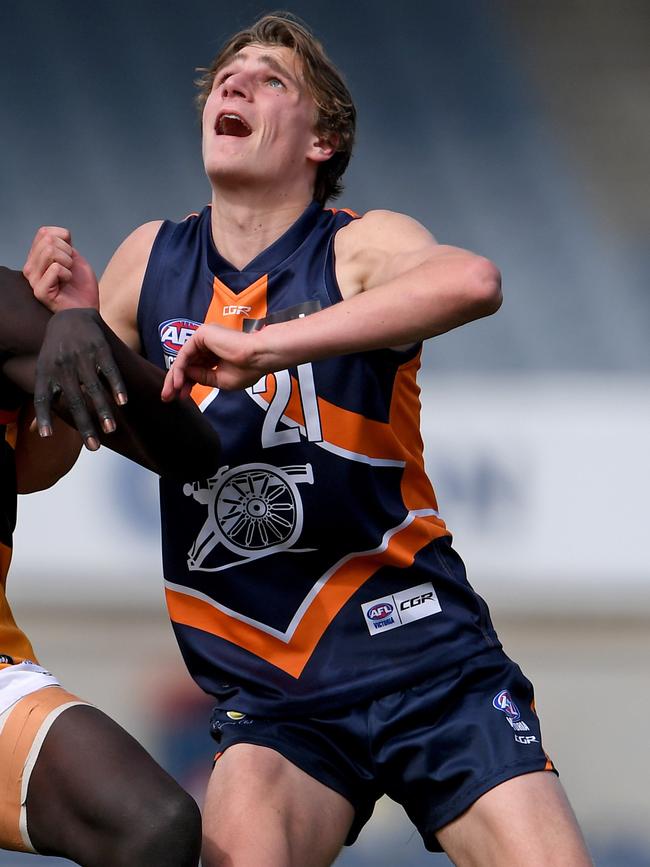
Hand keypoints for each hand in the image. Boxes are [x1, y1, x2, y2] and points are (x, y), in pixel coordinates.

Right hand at [23, 227, 99, 311]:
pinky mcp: (40, 291)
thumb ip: (61, 243)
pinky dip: (68, 274)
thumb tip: (53, 234)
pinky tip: (66, 284)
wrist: (88, 308)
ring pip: (50, 251)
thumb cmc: (81, 286)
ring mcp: (33, 279)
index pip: (44, 232)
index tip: (70, 256)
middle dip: (67, 252)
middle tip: (70, 269)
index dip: (64, 240)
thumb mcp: (73, 257)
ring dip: (68, 263)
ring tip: (68, 276)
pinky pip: (55, 268)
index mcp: (36, 258)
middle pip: (48, 241)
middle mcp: (30, 267)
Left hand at [34, 309, 126, 449]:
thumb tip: (36, 432)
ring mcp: (81, 356)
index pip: (41, 398)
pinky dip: (116, 385)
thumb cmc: (57, 352)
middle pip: (73, 400)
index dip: (43, 417)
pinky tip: (123, 402)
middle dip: (84, 424)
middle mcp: (62, 365)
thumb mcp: (45, 372)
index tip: (47, 436)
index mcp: (46, 373)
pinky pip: (109, 369)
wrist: (70, 317)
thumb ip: (45, 401)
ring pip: (93, 387)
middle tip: (93, 447)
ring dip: (103, 410)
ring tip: (111, 429)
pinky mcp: (99, 347)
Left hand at [161, 324, 261, 400]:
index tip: (181, 397)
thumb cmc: (248, 368)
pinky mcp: (202, 334)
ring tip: (171, 392)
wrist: (258, 357)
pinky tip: (179, 382)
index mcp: (216, 354)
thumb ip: (202, 377)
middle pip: (187, 363)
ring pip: (184, 358)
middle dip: (176, 381)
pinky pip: (185, 353)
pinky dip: (180, 368)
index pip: (196, 368)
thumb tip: (186, 375)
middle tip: (167, 397)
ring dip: (175, 376)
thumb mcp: (221, 380)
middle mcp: (209, 343)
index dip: (187, 383)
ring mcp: (205, 337)